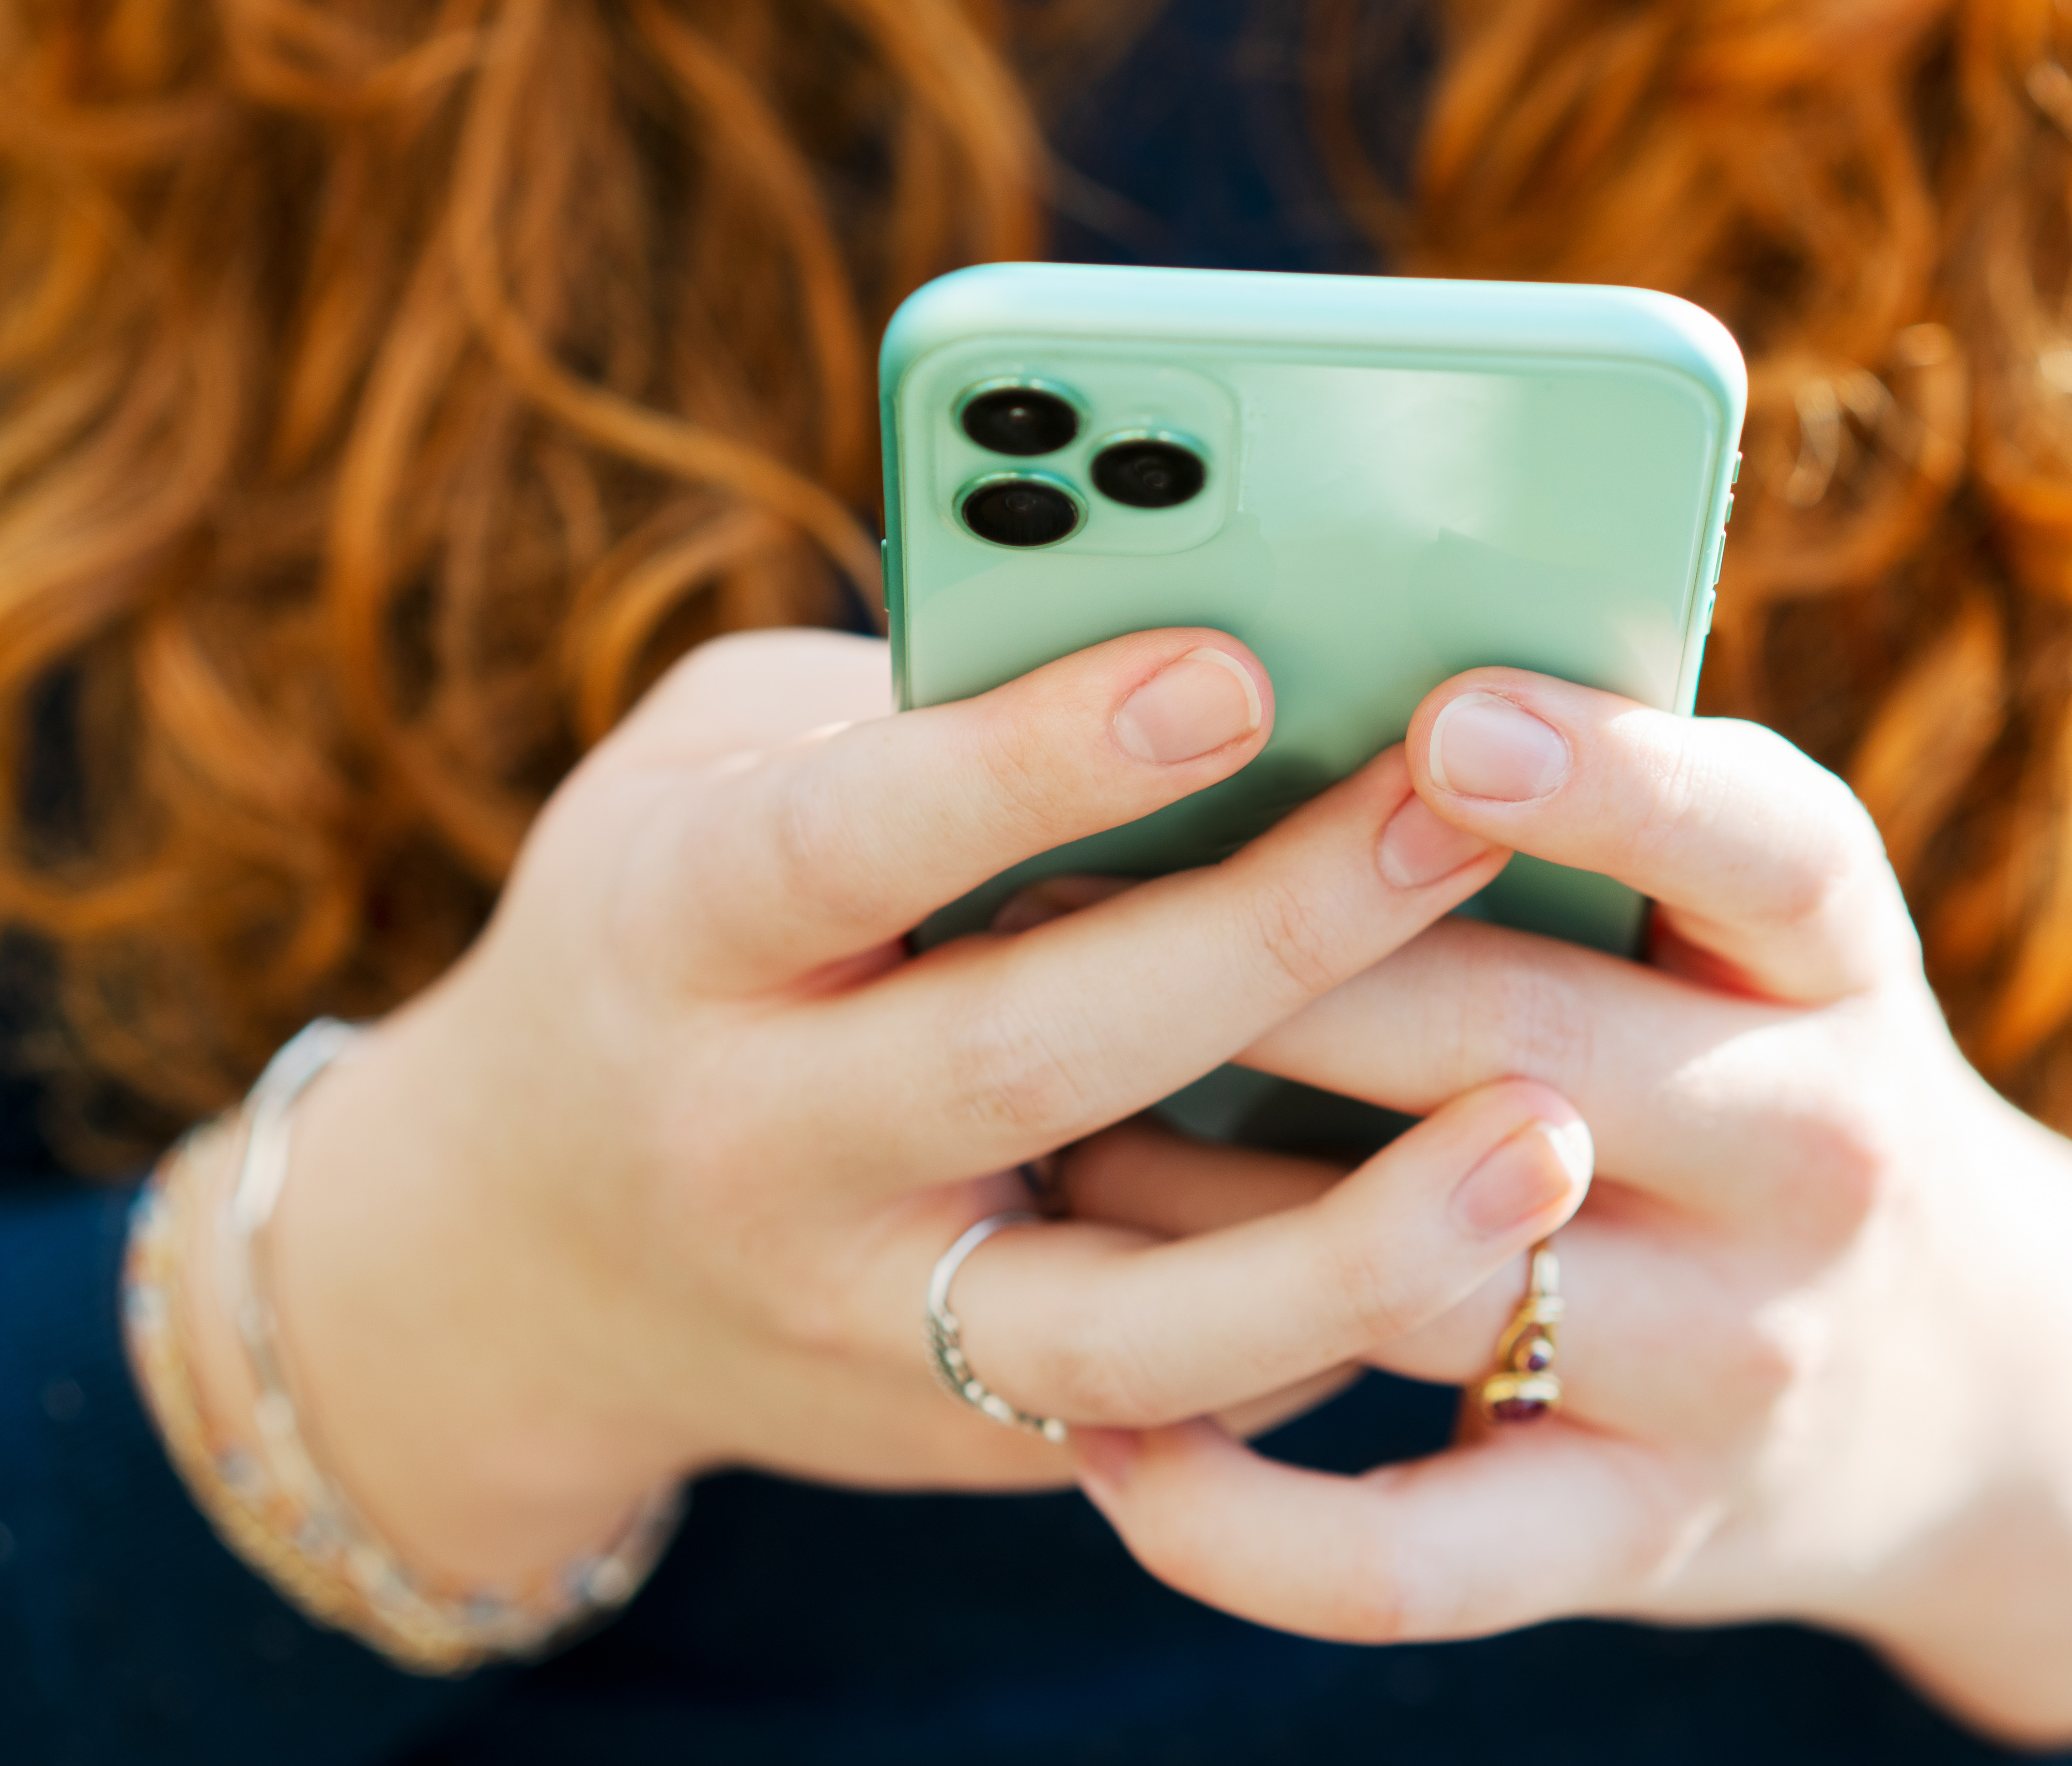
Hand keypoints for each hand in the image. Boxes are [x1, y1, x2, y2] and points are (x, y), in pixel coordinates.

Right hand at [157, 628, 1597, 1599]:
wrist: (523, 1262)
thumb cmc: (672, 931)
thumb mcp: (715, 772)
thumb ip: (910, 710)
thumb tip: (1205, 633)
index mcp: (675, 931)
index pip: (855, 838)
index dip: (1037, 759)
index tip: (1234, 665)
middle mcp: (756, 1144)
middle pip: (1023, 1060)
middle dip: (1262, 941)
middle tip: (1462, 816)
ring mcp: (867, 1323)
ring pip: (1123, 1330)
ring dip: (1351, 1246)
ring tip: (1548, 1136)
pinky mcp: (973, 1438)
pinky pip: (1186, 1407)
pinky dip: (1344, 1325)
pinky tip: (1496, 1237)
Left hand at [1052, 668, 2071, 1747]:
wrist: (1960, 1378)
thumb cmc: (1752, 1069)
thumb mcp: (1746, 928)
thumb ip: (1589, 819)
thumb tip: (1291, 689)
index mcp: (1833, 960)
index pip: (1761, 849)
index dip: (1609, 782)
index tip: (1443, 718)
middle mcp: (1813, 1151)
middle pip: (1517, 1045)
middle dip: (1272, 973)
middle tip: (1045, 895)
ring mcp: (1733, 1358)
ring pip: (1423, 1276)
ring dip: (1195, 1217)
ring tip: (1031, 1154)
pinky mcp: (1643, 1535)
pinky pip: (1412, 1559)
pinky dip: (1239, 1523)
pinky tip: (1108, 1443)